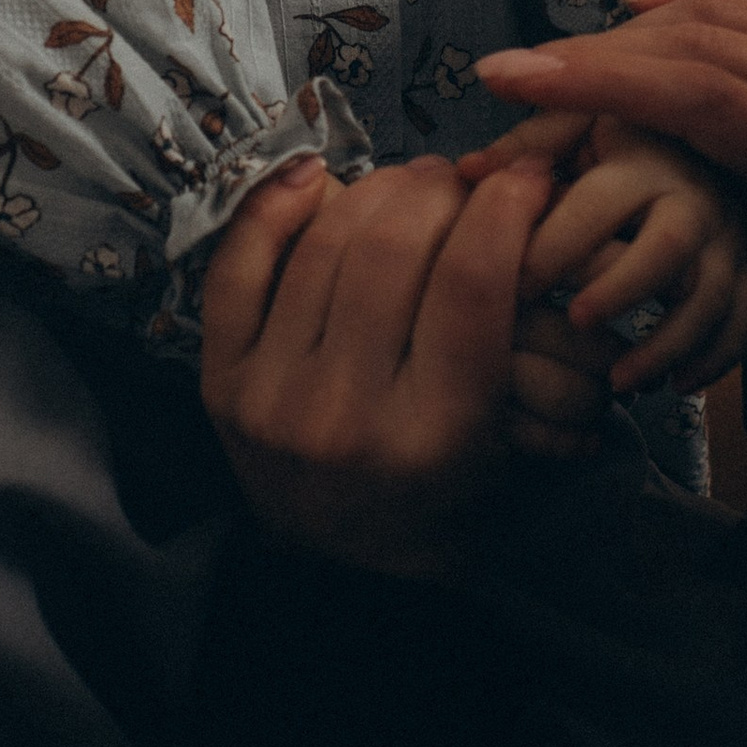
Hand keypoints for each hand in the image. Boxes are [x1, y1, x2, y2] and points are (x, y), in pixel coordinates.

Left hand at [200, 152, 557, 571]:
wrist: (344, 569)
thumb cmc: (439, 493)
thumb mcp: (502, 433)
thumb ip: (513, 329)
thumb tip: (511, 193)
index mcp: (437, 434)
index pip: (473, 283)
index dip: (504, 209)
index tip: (523, 180)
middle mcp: (348, 414)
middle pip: (395, 248)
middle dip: (440, 191)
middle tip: (463, 180)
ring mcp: (274, 395)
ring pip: (326, 242)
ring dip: (377, 188)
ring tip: (410, 183)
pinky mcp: (222, 382)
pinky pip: (239, 267)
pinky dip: (274, 208)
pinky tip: (316, 178)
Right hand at [468, 0, 746, 380]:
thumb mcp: (740, 302)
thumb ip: (663, 226)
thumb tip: (540, 179)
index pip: (698, 97)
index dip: (594, 81)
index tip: (504, 80)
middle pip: (701, 46)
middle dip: (594, 55)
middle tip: (511, 72)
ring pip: (723, 14)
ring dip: (629, 30)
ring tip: (557, 59)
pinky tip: (642, 1)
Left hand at [505, 120, 746, 400]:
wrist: (719, 139)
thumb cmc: (623, 142)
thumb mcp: (579, 127)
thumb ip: (526, 147)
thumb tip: (464, 171)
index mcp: (641, 160)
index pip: (598, 205)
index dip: (555, 245)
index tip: (515, 282)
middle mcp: (693, 197)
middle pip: (667, 249)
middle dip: (620, 290)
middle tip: (574, 322)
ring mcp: (730, 238)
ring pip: (712, 297)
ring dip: (666, 343)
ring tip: (618, 381)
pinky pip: (746, 322)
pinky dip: (716, 359)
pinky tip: (676, 386)